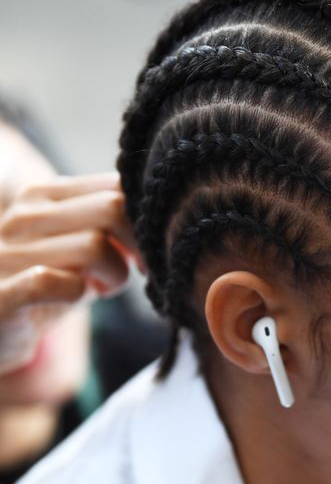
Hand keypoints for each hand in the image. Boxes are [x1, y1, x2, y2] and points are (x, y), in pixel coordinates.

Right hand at [0, 173, 137, 373]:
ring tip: (104, 287)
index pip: (117, 186)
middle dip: (141, 244)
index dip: (147, 218)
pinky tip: (77, 297)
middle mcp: (23, 216)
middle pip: (113, 208)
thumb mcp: (82, 247)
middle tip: (139, 270)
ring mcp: (7, 254)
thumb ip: (114, 225)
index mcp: (44, 195)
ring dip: (115, 274)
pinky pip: (50, 281)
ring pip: (94, 245)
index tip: (151, 249)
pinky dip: (76, 293)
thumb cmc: (49, 283)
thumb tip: (162, 217)